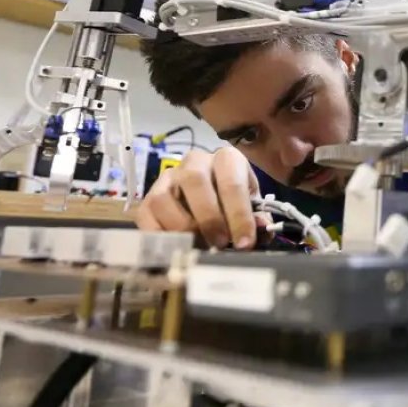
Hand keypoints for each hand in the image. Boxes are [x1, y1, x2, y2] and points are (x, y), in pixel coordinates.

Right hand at [135, 147, 265, 249]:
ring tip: (198, 246)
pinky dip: (160, 235)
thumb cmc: (234, 202)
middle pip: (195, 182)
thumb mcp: (251, 205)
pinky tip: (177, 247)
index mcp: (227, 160)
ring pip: (164, 199)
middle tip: (220, 244)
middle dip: (209, 218)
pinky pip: (146, 216)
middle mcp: (195, 162)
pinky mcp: (148, 198)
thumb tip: (261, 229)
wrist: (211, 198)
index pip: (232, 183)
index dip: (239, 216)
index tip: (245, 243)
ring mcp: (168, 178)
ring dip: (183, 227)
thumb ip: (257, 217)